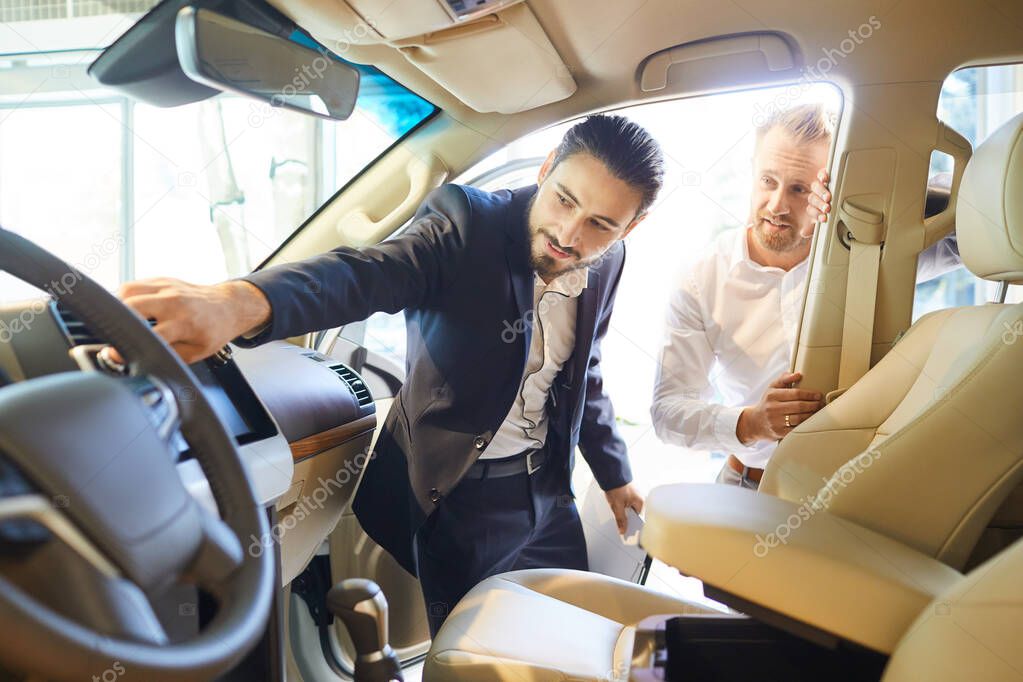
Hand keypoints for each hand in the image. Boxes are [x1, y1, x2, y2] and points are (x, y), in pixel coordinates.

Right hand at [110, 277, 270, 364]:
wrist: (228, 306)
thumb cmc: (214, 331)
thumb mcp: (195, 352)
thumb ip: (168, 354)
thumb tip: (141, 357)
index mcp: (184, 322)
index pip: (149, 334)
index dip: (128, 347)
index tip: (115, 354)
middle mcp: (173, 301)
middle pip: (131, 306)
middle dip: (117, 323)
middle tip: (115, 335)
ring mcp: (167, 287)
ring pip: (127, 290)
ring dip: (118, 306)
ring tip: (122, 322)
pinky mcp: (162, 279)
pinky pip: (134, 285)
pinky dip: (126, 297)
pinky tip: (130, 309)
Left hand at [605, 483, 643, 534]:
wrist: (611, 474)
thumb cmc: (616, 488)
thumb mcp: (617, 506)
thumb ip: (621, 519)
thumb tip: (623, 530)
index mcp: (641, 502)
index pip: (638, 519)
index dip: (632, 525)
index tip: (626, 531)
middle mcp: (640, 498)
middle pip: (633, 513)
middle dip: (626, 517)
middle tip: (618, 520)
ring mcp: (635, 494)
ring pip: (629, 507)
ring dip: (623, 510)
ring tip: (615, 509)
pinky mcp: (629, 491)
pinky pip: (627, 502)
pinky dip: (621, 504)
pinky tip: (615, 504)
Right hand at [736, 372, 822, 443]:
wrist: (754, 422)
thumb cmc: (767, 403)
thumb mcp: (772, 388)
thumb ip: (784, 379)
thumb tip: (798, 374)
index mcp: (772, 395)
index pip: (795, 393)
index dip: (809, 394)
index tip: (818, 395)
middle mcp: (772, 408)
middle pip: (799, 406)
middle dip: (813, 404)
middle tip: (820, 403)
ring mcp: (775, 422)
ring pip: (799, 418)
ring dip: (811, 414)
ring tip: (817, 411)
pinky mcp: (779, 433)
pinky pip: (796, 429)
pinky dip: (805, 425)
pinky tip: (810, 421)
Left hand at [803, 168, 831, 237]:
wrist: (851, 192)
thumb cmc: (838, 209)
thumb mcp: (829, 219)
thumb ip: (816, 226)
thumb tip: (803, 233)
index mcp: (815, 206)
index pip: (811, 210)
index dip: (816, 214)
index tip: (824, 219)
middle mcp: (816, 195)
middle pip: (813, 198)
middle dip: (819, 205)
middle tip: (827, 209)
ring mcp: (821, 184)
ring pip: (816, 187)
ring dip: (822, 192)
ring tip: (828, 197)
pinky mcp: (826, 174)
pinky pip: (821, 173)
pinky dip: (822, 175)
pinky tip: (825, 179)